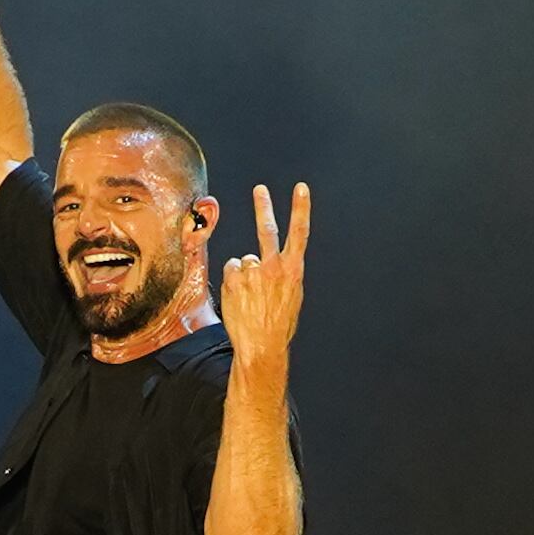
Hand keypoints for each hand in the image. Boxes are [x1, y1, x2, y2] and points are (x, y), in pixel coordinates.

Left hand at [221, 182, 309, 371]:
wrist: (261, 346)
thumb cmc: (279, 325)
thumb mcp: (292, 297)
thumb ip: (285, 274)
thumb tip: (270, 260)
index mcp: (293, 271)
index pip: (299, 233)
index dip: (301, 208)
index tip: (301, 188)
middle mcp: (273, 267)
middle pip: (267, 230)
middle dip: (264, 207)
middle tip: (260, 190)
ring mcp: (252, 272)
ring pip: (245, 261)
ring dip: (246, 274)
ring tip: (251, 297)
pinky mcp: (233, 279)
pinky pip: (232, 270)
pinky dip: (234, 281)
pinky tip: (240, 297)